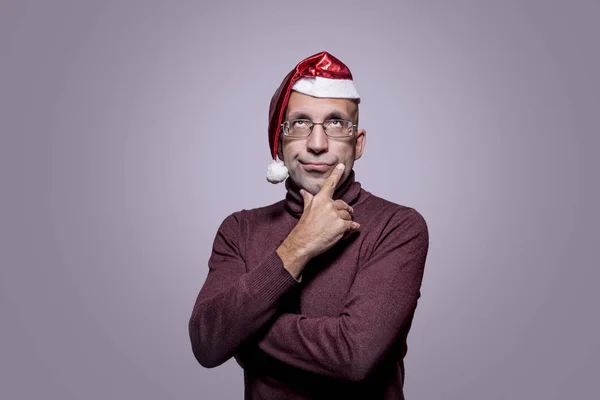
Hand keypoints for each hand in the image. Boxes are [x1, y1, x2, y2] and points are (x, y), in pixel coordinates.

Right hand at [277, 163, 359, 278]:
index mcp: (320, 199)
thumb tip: (303, 191)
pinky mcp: (341, 226)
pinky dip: (353, 227)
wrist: (303, 242)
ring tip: (340, 227)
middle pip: (343, 205)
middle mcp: (329, 205)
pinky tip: (353, 229)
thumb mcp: (306, 210)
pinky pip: (352, 225)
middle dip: (345, 211)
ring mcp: (335, 216)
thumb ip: (308, 199)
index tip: (341, 165)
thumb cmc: (304, 227)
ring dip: (347, 221)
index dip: (336, 173)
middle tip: (342, 216)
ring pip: (348, 215)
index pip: (330, 184)